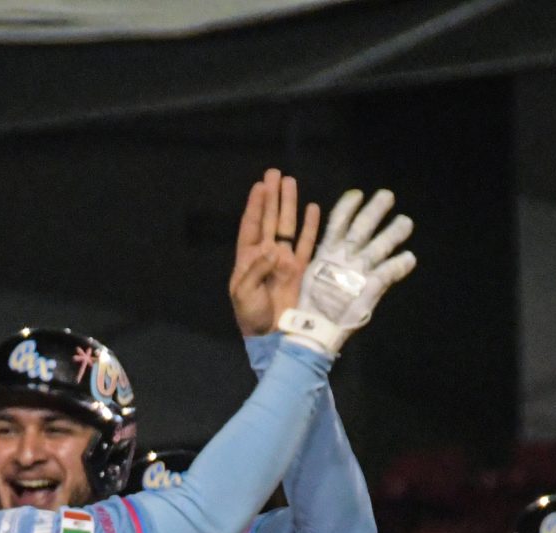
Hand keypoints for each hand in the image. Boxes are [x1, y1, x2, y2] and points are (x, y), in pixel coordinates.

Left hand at [229, 168, 318, 338]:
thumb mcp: (243, 293)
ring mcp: (284, 260)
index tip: (259, 185)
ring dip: (289, 205)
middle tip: (275, 173)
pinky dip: (310, 227)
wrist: (270, 336)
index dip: (255, 205)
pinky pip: (306, 244)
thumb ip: (256, 269)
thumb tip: (271, 249)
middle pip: (270, 219)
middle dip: (272, 196)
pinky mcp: (300, 269)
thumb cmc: (250, 315)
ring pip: (287, 226)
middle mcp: (266, 254)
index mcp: (247, 258)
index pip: (251, 224)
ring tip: (291, 182)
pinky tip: (312, 209)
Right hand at [276, 187, 415, 356]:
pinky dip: (401, 265)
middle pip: (362, 227)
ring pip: (381, 245)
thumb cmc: (308, 308)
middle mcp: (344, 257)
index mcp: (326, 253)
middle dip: (375, 210)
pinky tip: (410, 258)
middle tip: (388, 196)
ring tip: (406, 222)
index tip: (358, 194)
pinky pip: (391, 271)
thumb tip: (332, 252)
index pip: (337, 222)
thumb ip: (325, 264)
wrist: (314, 330)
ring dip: (395, 232)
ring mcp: (359, 271)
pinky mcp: (372, 286)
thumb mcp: (311, 278)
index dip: (348, 206)